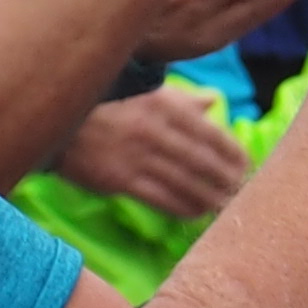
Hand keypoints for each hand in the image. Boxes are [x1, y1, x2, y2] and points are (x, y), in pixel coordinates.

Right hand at [56, 80, 251, 219]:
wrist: (60, 125)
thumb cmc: (111, 107)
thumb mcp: (148, 94)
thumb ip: (184, 100)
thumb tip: (216, 100)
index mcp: (165, 108)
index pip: (212, 135)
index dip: (234, 154)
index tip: (247, 166)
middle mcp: (154, 131)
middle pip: (203, 162)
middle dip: (227, 180)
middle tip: (243, 192)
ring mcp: (136, 157)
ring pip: (185, 184)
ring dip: (210, 198)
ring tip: (225, 206)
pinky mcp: (120, 180)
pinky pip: (161, 199)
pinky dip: (184, 208)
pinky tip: (198, 213)